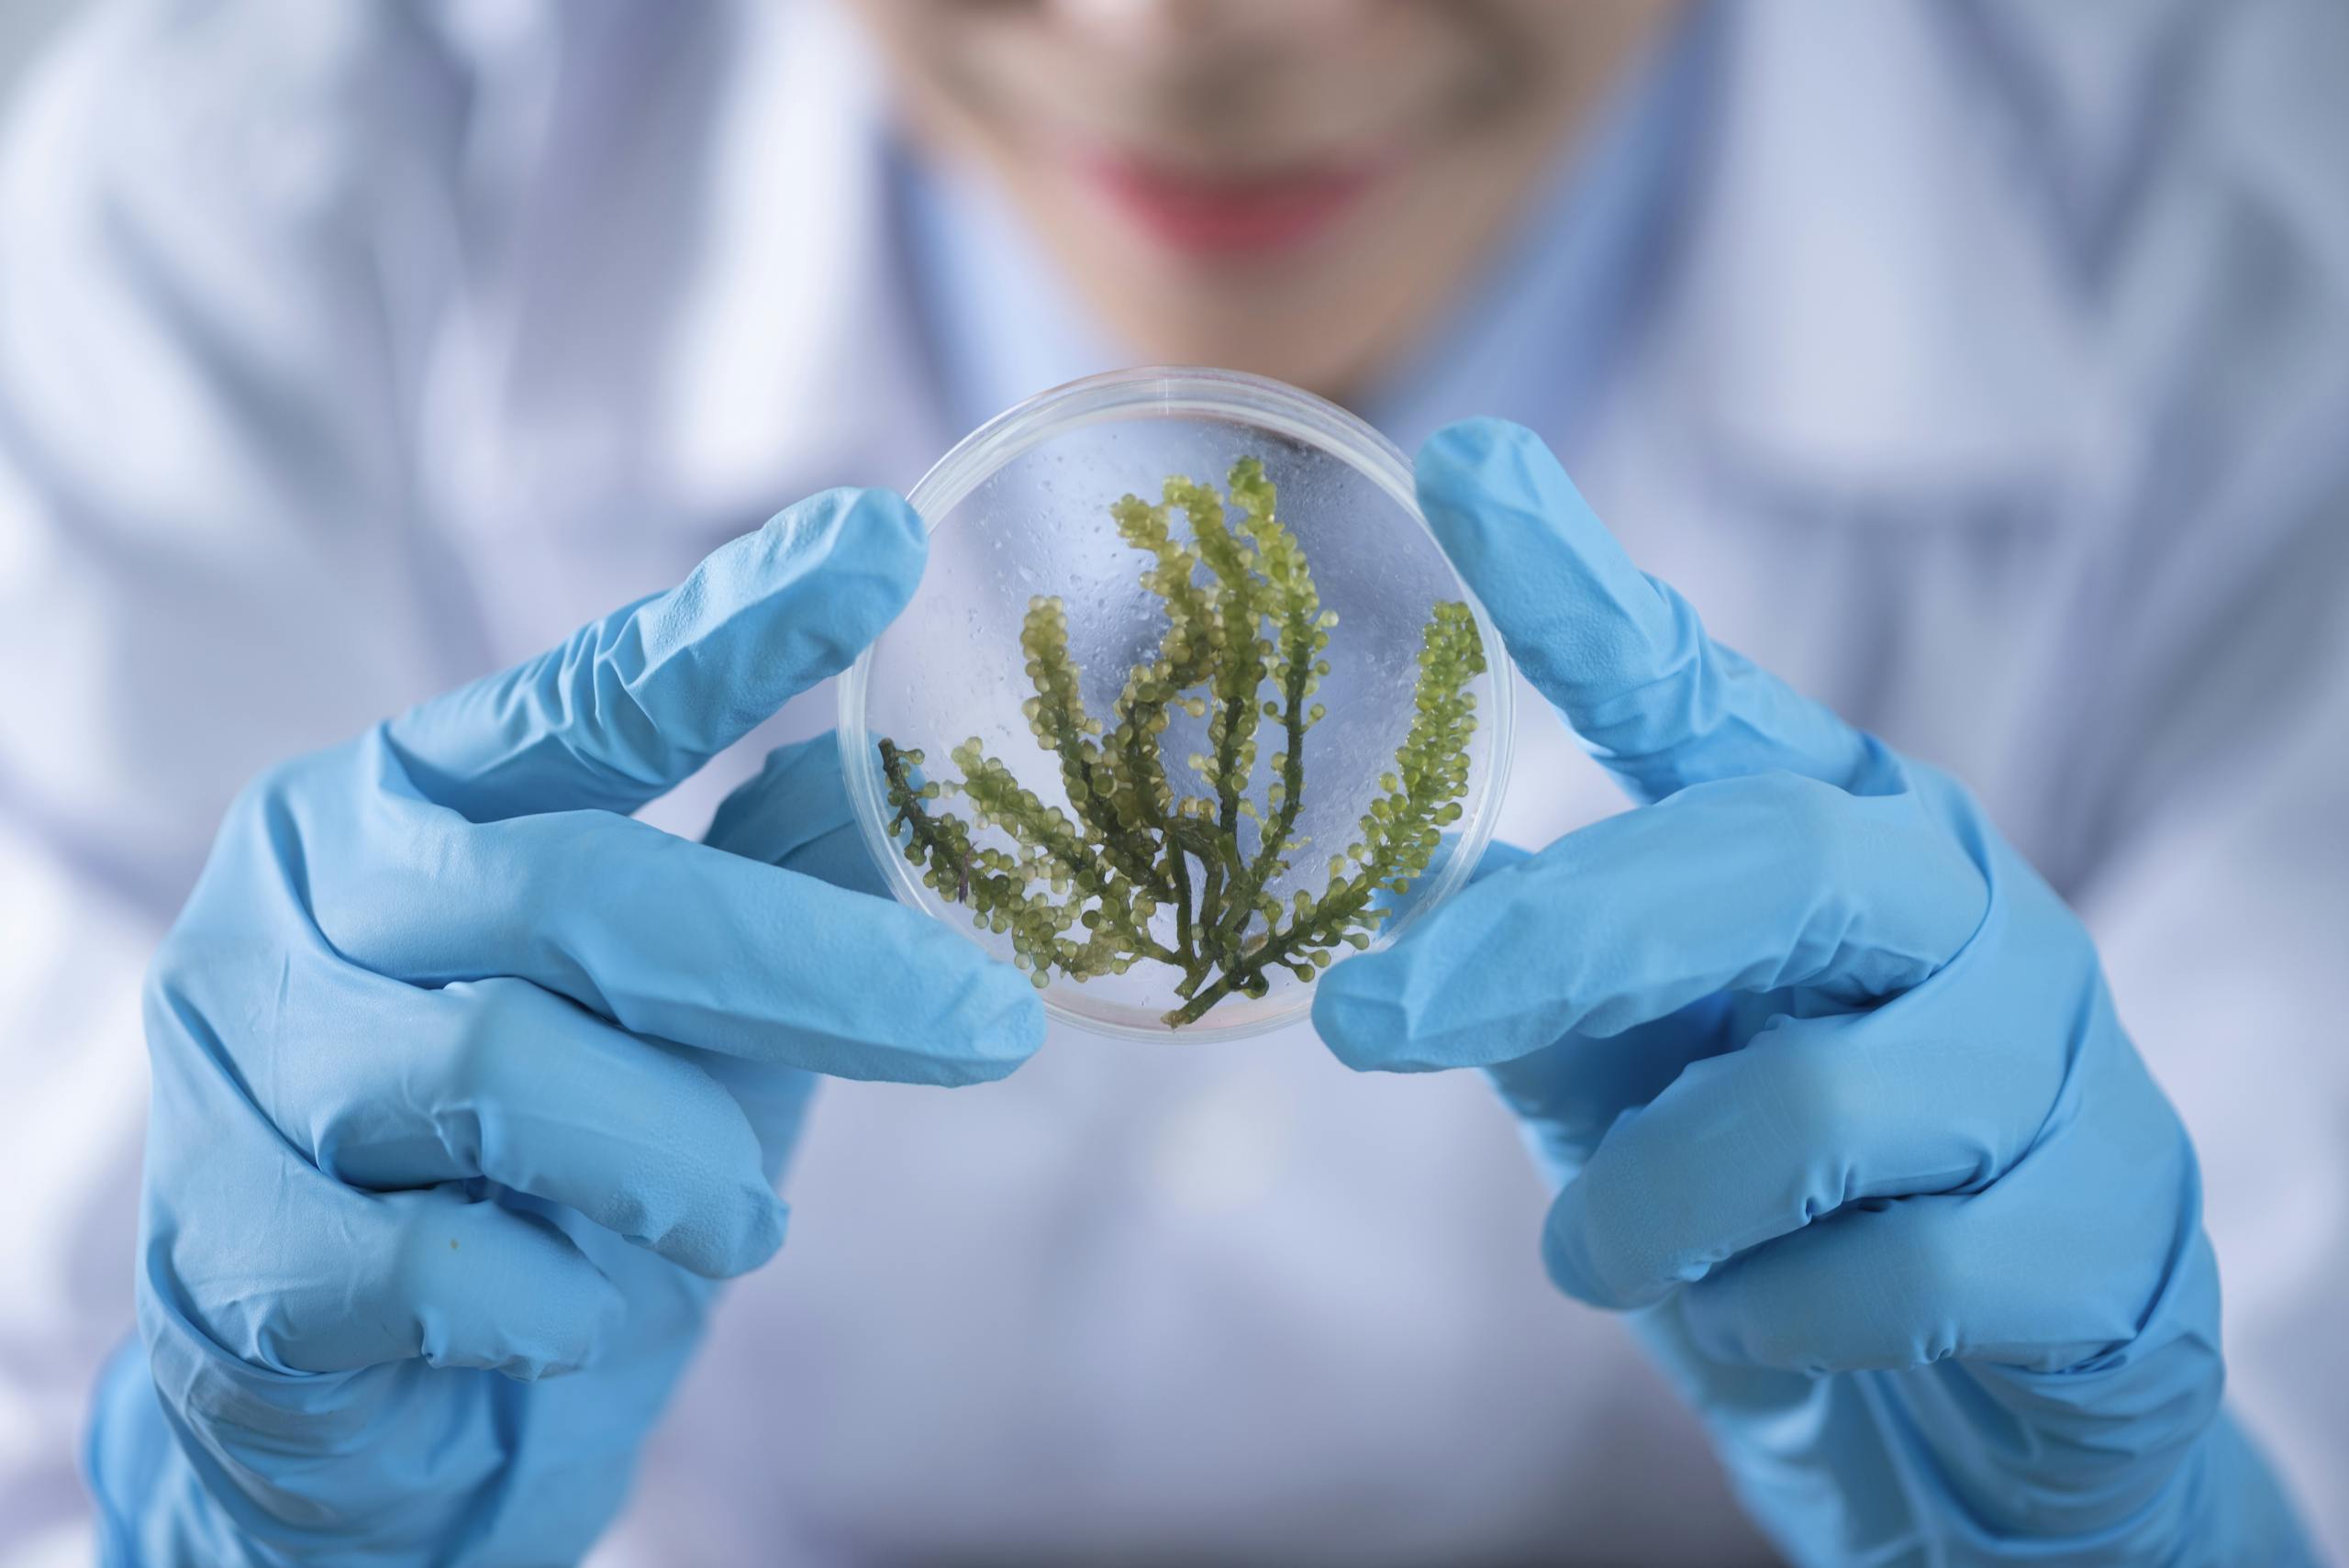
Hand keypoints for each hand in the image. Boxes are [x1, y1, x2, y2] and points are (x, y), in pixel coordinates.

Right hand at [87, 491, 1042, 1566]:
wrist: (374, 1406)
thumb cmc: (541, 1165)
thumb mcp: (673, 1009)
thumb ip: (764, 881)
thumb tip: (899, 761)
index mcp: (413, 798)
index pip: (586, 697)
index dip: (736, 626)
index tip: (885, 544)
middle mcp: (308, 893)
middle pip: (581, 891)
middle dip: (811, 969)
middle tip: (991, 1028)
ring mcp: (245, 1060)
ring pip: (505, 1072)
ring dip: (680, 1161)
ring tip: (742, 1220)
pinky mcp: (229, 1244)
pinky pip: (444, 1261)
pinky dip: (564, 1293)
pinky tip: (585, 1306)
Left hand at [1312, 421, 2314, 1565]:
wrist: (1982, 1421)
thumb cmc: (1785, 1218)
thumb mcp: (1640, 1090)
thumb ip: (1553, 997)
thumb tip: (1411, 898)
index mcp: (1833, 840)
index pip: (1699, 695)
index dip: (1579, 589)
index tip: (1462, 466)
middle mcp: (1956, 909)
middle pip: (1759, 863)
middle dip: (1548, 949)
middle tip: (1368, 1025)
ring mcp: (2055, 1064)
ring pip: (1813, 1108)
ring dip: (1654, 1204)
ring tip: (1601, 1253)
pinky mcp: (2108, 1237)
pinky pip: (1894, 1275)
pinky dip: (1771, 1318)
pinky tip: (1761, 1322)